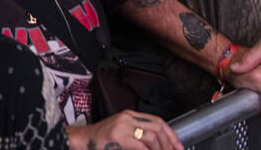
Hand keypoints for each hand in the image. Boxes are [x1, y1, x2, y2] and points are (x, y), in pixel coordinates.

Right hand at [66, 111, 181, 149]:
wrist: (81, 140)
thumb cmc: (100, 140)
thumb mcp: (121, 132)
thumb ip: (137, 135)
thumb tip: (157, 145)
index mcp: (129, 115)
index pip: (158, 121)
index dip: (171, 135)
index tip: (179, 147)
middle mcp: (127, 118)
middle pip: (158, 127)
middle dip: (170, 143)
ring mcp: (123, 126)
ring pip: (152, 136)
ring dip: (161, 149)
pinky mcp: (119, 136)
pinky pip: (141, 146)